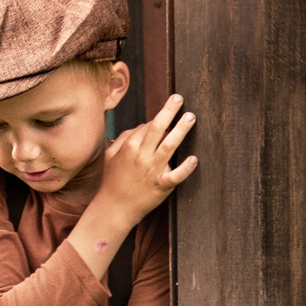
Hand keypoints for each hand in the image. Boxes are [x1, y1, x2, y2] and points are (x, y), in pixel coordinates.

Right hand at [83, 92, 198, 238]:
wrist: (114, 207)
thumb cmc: (112, 180)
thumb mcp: (110, 155)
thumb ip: (124, 138)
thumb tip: (141, 126)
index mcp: (130, 146)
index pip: (148, 125)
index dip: (159, 119)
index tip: (167, 115)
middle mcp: (142, 155)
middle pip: (158, 128)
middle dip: (169, 111)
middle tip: (179, 98)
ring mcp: (152, 170)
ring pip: (169, 145)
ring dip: (181, 130)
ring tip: (191, 117)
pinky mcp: (161, 186)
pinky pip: (176, 175)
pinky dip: (185, 168)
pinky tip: (194, 159)